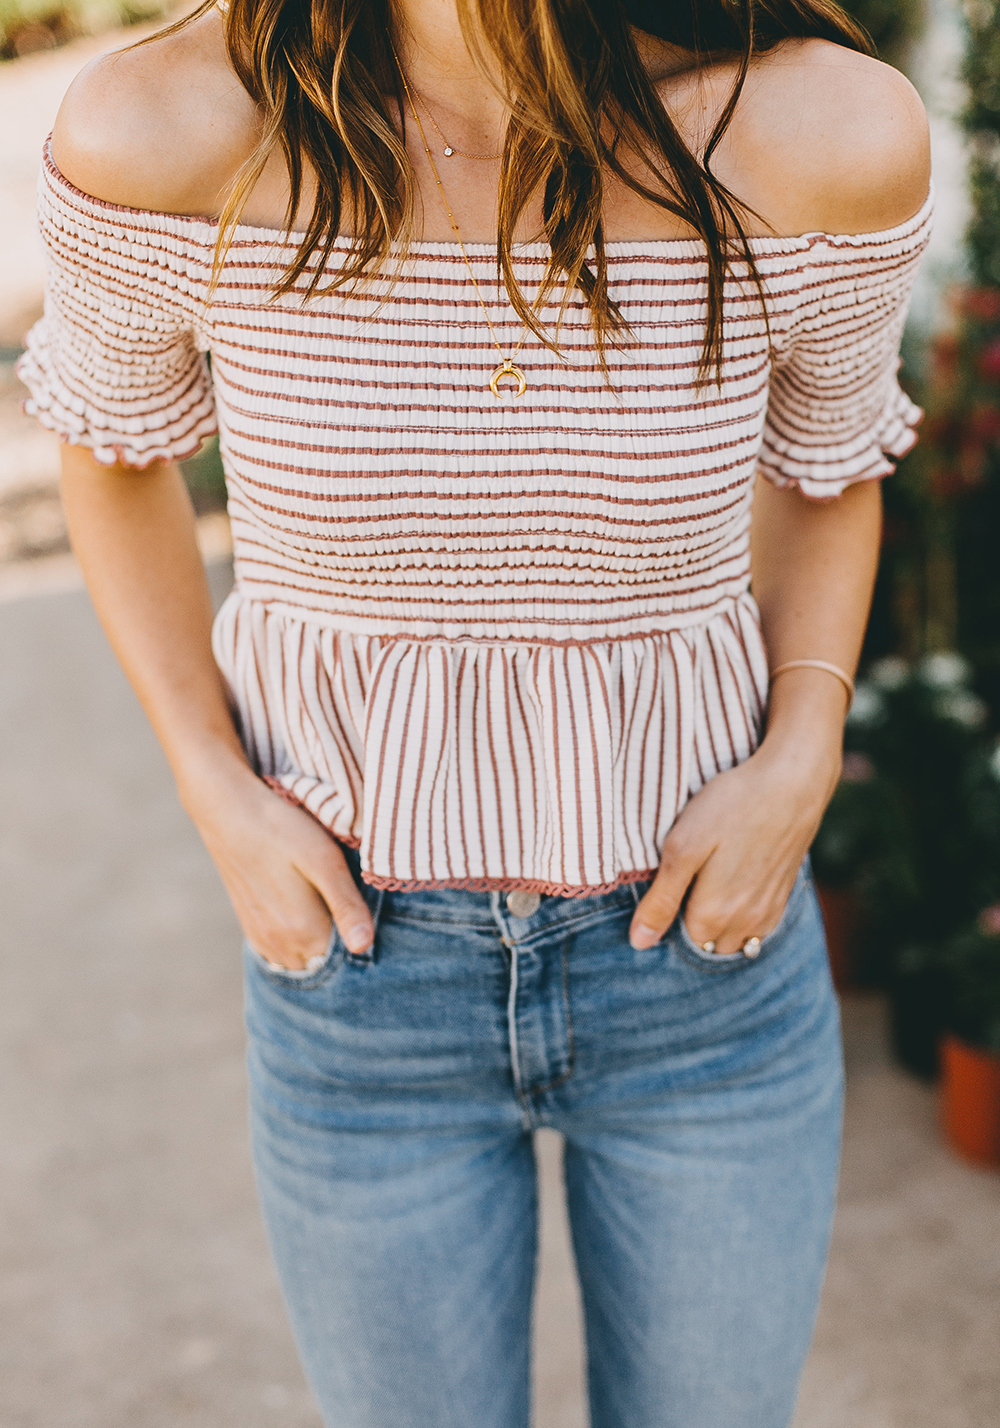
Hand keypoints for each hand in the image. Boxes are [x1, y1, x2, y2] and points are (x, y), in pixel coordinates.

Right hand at [181, 757, 373, 968]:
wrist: (227, 809)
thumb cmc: (282, 829)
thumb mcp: (324, 861)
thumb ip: (346, 906)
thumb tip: (364, 947)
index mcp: (303, 932)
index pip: (346, 959)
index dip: (362, 938)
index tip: (364, 910)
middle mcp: (280, 945)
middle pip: (325, 962)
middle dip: (341, 944)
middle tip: (347, 903)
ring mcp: (261, 938)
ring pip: (303, 959)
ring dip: (318, 944)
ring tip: (327, 905)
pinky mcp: (250, 926)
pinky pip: (282, 952)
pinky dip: (298, 942)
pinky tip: (303, 911)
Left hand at [628, 736, 838, 953]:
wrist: (791, 784)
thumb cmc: (730, 808)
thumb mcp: (682, 848)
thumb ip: (661, 900)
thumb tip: (640, 942)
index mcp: (712, 915)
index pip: (679, 937)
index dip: (670, 911)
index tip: (673, 879)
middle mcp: (744, 924)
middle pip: (707, 943)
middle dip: (695, 923)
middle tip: (691, 877)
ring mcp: (768, 913)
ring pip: (734, 939)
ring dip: (721, 924)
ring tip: (713, 881)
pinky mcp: (784, 897)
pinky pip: (758, 928)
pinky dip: (744, 917)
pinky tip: (737, 882)